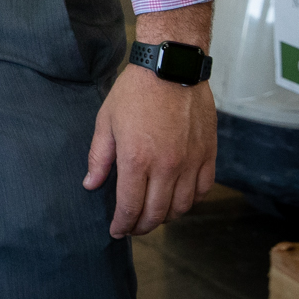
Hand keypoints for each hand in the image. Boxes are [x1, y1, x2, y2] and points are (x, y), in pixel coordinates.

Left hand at [84, 68, 214, 237]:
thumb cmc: (135, 91)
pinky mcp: (208, 154)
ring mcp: (190, 162)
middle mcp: (166, 166)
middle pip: (157, 213)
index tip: (116, 231)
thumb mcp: (106, 121)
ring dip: (166, 217)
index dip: (122, 224)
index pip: (130, 207)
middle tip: (133, 228)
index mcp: (137, 159)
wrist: (171, 67)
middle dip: (142, 226)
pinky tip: (178, 199)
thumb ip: (99, 157)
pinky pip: (202, 190)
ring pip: (182, 206)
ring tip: (153, 215)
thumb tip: (91, 184)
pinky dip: (190, 201)